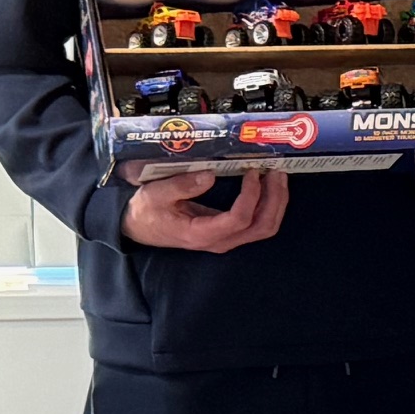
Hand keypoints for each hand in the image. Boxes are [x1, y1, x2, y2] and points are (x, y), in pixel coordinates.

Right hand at [123, 168, 288, 251]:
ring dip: (276, 202)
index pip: (239, 219)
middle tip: (276, 172)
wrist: (137, 227)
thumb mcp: (155, 194)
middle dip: (275, 199)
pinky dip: (269, 205)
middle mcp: (220, 241)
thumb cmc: (146, 211)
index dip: (252, 196)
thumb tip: (210, 175)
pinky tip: (269, 186)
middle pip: (262, 226)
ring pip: (264, 227)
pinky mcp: (229, 233)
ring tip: (277, 176)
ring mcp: (227, 239)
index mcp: (201, 233)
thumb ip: (181, 185)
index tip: (253, 173)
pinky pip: (257, 224)